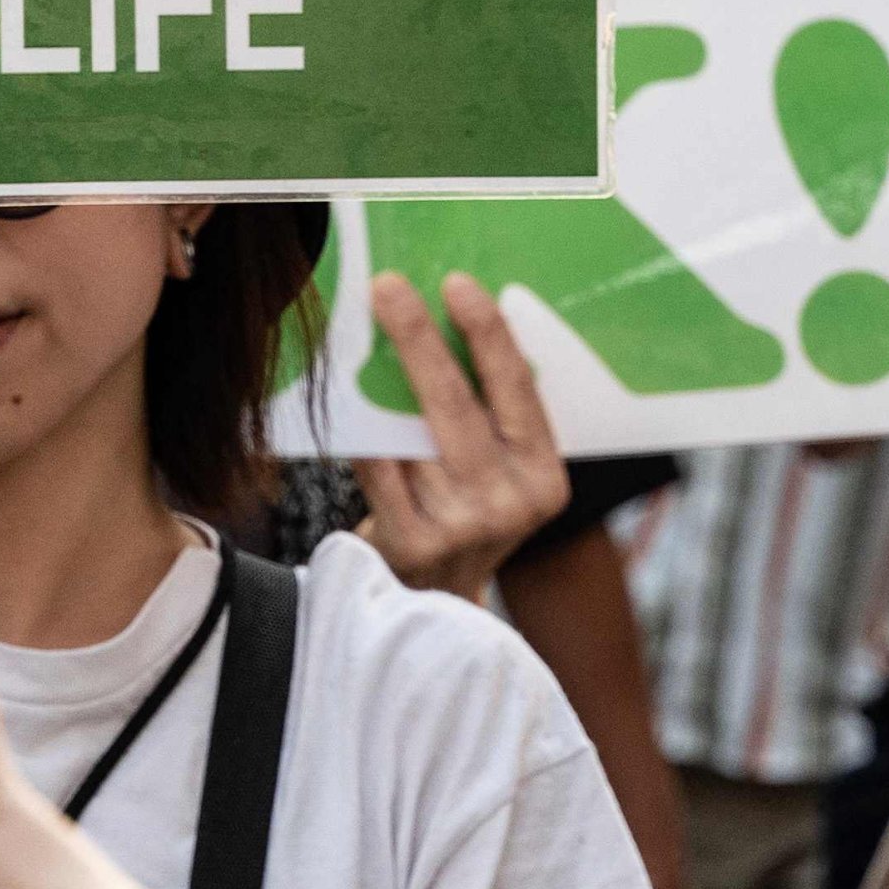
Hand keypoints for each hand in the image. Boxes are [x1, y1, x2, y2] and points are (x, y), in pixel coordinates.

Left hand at [355, 271, 568, 600]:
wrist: (439, 604)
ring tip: (355, 331)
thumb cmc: (466, 512)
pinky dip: (360, 430)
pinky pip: (377, 468)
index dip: (488, 333)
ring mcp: (461, 528)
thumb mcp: (502, 473)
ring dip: (378, 379)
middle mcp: (510, 504)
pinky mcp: (412, 544)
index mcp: (544, 478)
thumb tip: (446, 319)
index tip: (457, 285)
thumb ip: (491, 416)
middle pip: (457, 406)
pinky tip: (343, 395)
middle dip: (420, 338)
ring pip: (410, 435)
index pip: (517, 390)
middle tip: (388, 288)